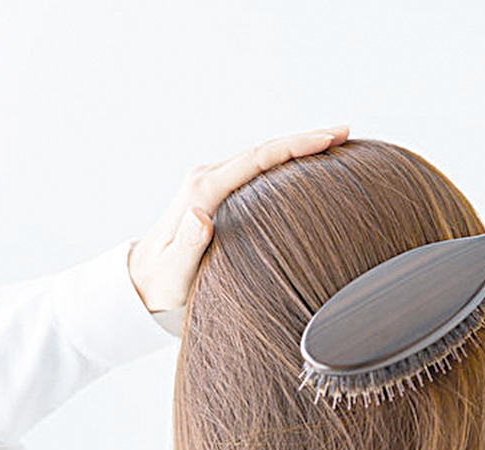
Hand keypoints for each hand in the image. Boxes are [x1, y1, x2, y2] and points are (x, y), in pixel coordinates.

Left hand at [128, 125, 350, 312]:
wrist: (140, 278)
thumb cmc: (161, 280)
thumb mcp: (175, 270)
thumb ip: (189, 244)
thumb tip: (201, 215)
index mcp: (203, 190)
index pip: (257, 159)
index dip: (295, 146)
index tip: (329, 140)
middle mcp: (207, 177)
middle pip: (264, 149)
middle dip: (306, 139)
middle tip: (345, 133)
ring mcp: (212, 181)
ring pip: (262, 156)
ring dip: (297, 147)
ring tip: (335, 143)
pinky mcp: (217, 191)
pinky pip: (256, 168)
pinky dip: (284, 161)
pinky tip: (306, 164)